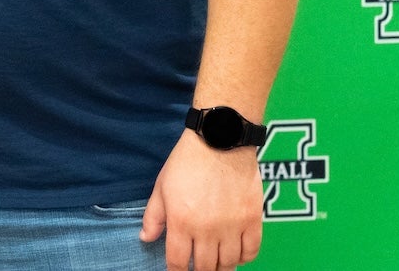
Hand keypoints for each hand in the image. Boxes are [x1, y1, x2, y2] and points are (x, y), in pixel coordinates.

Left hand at [140, 131, 262, 269]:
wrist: (220, 140)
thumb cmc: (187, 161)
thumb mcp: (162, 186)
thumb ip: (153, 216)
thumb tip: (145, 239)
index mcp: (181, 222)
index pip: (177, 262)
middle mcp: (207, 230)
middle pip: (204, 267)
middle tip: (197, 268)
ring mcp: (232, 227)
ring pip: (228, 264)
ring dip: (221, 267)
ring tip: (216, 263)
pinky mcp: (252, 220)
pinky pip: (251, 251)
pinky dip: (244, 258)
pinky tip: (236, 254)